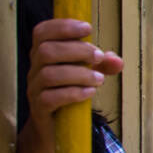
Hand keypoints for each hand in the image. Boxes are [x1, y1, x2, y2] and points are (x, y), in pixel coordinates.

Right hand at [26, 19, 122, 136]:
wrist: (56, 126)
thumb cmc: (71, 90)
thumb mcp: (89, 73)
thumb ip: (103, 65)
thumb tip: (117, 61)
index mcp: (43, 53)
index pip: (42, 31)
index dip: (63, 26)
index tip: (87, 28)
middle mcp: (35, 68)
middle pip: (46, 51)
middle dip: (77, 50)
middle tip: (99, 57)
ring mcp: (34, 88)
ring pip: (48, 74)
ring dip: (79, 74)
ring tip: (99, 80)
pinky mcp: (39, 108)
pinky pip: (49, 98)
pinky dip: (72, 93)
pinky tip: (89, 92)